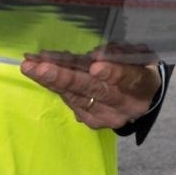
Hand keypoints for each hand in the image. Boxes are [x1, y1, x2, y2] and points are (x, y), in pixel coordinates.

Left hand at [20, 56, 162, 129]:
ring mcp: (108, 116)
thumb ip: (121, 52)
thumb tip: (95, 55)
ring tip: (31, 67)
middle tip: (42, 67)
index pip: (129, 78)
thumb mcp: (140, 54)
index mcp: (143, 84)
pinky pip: (72, 102)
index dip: (113, 72)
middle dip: (66, 78)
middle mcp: (125, 105)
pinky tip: (40, 74)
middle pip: (95, 91)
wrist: (144, 98)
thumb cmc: (140, 66)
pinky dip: (57, 87)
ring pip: (78, 98)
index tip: (95, 66)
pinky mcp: (93, 121)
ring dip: (52, 82)